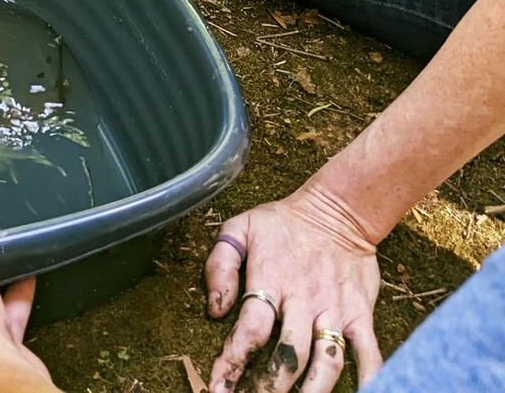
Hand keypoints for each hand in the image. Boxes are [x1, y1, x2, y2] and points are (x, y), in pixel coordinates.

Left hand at [205, 183, 382, 392]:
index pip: (250, 328)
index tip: (219, 387)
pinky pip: (370, 355)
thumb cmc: (281, 224)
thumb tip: (214, 310)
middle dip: (270, 388)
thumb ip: (220, 264)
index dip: (233, 360)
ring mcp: (334, 310)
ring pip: (327, 363)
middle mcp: (302, 300)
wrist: (338, 211)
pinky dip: (370, 380)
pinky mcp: (361, 315)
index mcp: (270, 280)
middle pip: (288, 356)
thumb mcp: (239, 227)